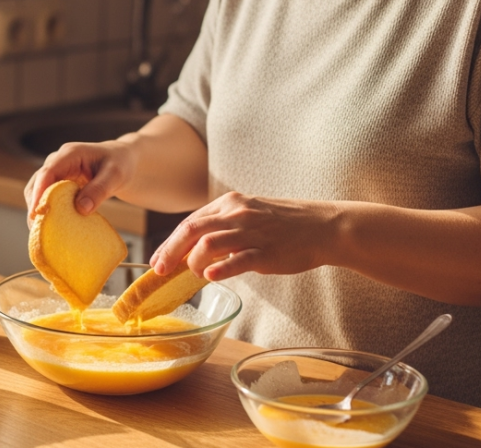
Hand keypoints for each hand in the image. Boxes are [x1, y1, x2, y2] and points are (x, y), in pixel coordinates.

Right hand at [23, 139, 136, 222]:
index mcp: (70, 154)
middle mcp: (59, 162)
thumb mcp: (115, 175)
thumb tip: (81, 208)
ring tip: (43, 231)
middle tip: (38, 228)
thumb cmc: (120, 164)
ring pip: (38, 191)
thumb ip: (99, 190)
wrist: (123, 162)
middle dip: (36, 204)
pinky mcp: (59, 185)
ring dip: (40, 209)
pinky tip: (53, 226)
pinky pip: (48, 197)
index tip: (37, 213)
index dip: (39, 192)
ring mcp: (57, 173)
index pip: (48, 172)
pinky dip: (48, 211)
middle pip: (38, 183)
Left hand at [149, 192, 338, 280]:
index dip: (169, 243)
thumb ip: (222, 226)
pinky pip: (240, 259)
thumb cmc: (283, 225)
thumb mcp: (249, 215)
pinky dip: (222, 268)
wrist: (322, 226)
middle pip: (192, 231)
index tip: (157, 260)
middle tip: (159, 270)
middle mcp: (237, 214)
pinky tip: (210, 276)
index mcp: (230, 203)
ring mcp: (252, 232)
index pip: (190, 222)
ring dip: (194, 262)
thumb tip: (194, 249)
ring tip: (194, 275)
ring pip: (210, 243)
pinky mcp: (268, 251)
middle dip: (170, 252)